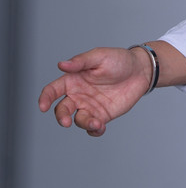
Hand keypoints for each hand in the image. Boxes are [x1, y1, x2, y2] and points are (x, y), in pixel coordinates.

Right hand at [38, 47, 152, 136]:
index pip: (53, 90)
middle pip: (62, 109)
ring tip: (97, 123)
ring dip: (83, 124)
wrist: (140, 70)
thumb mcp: (99, 56)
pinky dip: (94, 131)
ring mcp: (90, 106)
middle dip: (61, 117)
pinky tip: (100, 127)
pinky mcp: (103, 115)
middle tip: (66, 121)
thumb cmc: (118, 60)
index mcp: (73, 79)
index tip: (43, 106)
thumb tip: (61, 65)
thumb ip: (81, 62)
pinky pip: (93, 127)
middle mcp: (78, 95)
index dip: (45, 98)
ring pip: (78, 120)